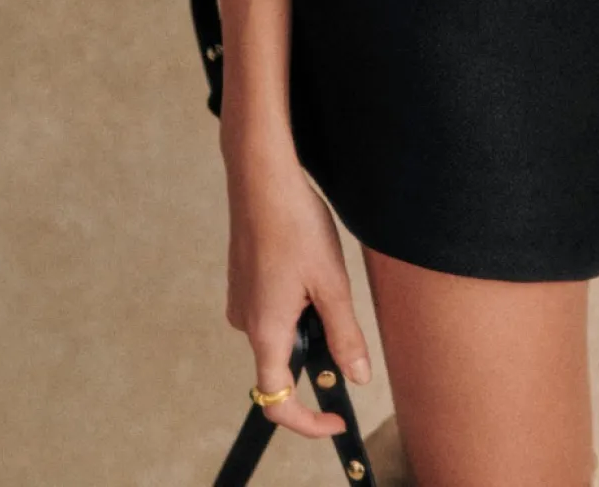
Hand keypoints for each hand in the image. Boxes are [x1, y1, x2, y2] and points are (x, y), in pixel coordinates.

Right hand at [222, 132, 374, 440]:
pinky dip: (294, 302)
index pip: (277, 402)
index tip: (337, 417)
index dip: (308, 422)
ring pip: (279, 332)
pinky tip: (306, 264)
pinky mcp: (242, 280)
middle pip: (283, 364)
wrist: (260, 176)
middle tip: (340, 313)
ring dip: (306, 321)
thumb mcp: (332, 283)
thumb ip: (345, 336)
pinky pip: (270, 309)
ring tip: (323, 275)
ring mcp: (240, 299)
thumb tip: (357, 377)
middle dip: (316, 352)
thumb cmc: (293, 223)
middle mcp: (245, 321)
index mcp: (266, 330)